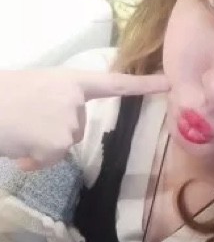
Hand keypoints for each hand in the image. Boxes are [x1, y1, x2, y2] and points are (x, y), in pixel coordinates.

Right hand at [0, 69, 169, 168]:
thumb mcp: (37, 89)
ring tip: (20, 130)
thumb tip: (62, 136)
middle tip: (27, 121)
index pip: (115, 83)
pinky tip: (19, 148)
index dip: (144, 84)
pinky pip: (52, 159)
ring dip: (44, 145)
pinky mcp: (59, 142)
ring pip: (65, 145)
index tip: (169, 83)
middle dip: (55, 132)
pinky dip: (34, 160)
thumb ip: (58, 103)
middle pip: (79, 129)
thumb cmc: (2, 96)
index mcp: (71, 81)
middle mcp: (76, 99)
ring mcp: (70, 121)